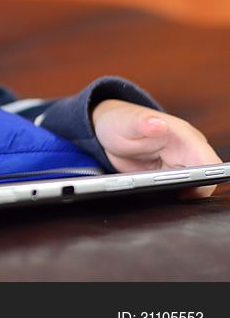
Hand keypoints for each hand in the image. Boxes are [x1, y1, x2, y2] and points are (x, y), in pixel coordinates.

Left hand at [92, 99, 222, 197]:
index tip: (188, 192)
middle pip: (202, 180)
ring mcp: (179, 166)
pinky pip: (174, 191)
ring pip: (189, 188)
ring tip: (151, 195)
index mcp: (184, 137)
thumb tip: (158, 124)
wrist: (111, 129)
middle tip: (162, 196)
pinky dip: (165, 196)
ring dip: (175, 196)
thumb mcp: (127, 122)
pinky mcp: (169, 177)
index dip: (204, 180)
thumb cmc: (122, 121)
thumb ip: (143, 123)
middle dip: (188, 192)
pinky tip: (148, 197)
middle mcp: (187, 152)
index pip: (207, 162)